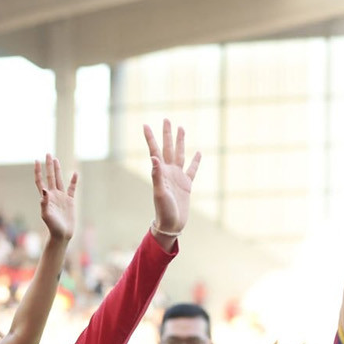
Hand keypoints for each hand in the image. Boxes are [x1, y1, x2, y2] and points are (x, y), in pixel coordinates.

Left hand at [34, 155, 77, 240]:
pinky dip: (74, 181)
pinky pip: (72, 188)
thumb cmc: (52, 226)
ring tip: (56, 159)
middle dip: (49, 166)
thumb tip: (44, 190)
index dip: (38, 171)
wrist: (62, 234)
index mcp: (46, 197)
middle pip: (50, 177)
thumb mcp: (47, 215)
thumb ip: (44, 203)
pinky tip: (75, 173)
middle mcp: (53, 195)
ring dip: (58, 170)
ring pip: (60, 180)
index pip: (40, 181)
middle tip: (48, 154)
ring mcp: (61, 197)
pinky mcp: (70, 201)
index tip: (37, 160)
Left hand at [143, 119, 199, 239]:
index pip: (154, 150)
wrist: (171, 224)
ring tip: (181, 128)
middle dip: (167, 134)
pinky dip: (195, 161)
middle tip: (166, 119)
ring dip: (180, 142)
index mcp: (160, 172)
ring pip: (180, 154)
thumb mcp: (159, 192)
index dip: (150, 138)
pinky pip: (192, 169)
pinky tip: (198, 152)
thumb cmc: (163, 210)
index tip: (145, 125)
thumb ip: (156, 175)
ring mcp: (178, 177)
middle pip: (168, 148)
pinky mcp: (187, 184)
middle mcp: (168, 172)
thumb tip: (153, 157)